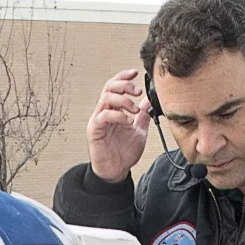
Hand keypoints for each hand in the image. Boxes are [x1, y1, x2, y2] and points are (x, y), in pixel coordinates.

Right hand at [88, 66, 150, 182]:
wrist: (116, 171)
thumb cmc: (123, 153)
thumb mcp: (139, 131)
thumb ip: (143, 116)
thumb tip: (149, 102)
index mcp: (114, 109)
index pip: (115, 86)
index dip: (124, 77)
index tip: (136, 73)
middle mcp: (104, 112)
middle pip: (109, 87)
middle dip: (124, 85)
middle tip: (137, 91)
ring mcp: (98, 120)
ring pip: (106, 99)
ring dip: (123, 100)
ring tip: (134, 110)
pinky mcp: (94, 130)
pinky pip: (104, 116)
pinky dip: (118, 115)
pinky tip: (128, 121)